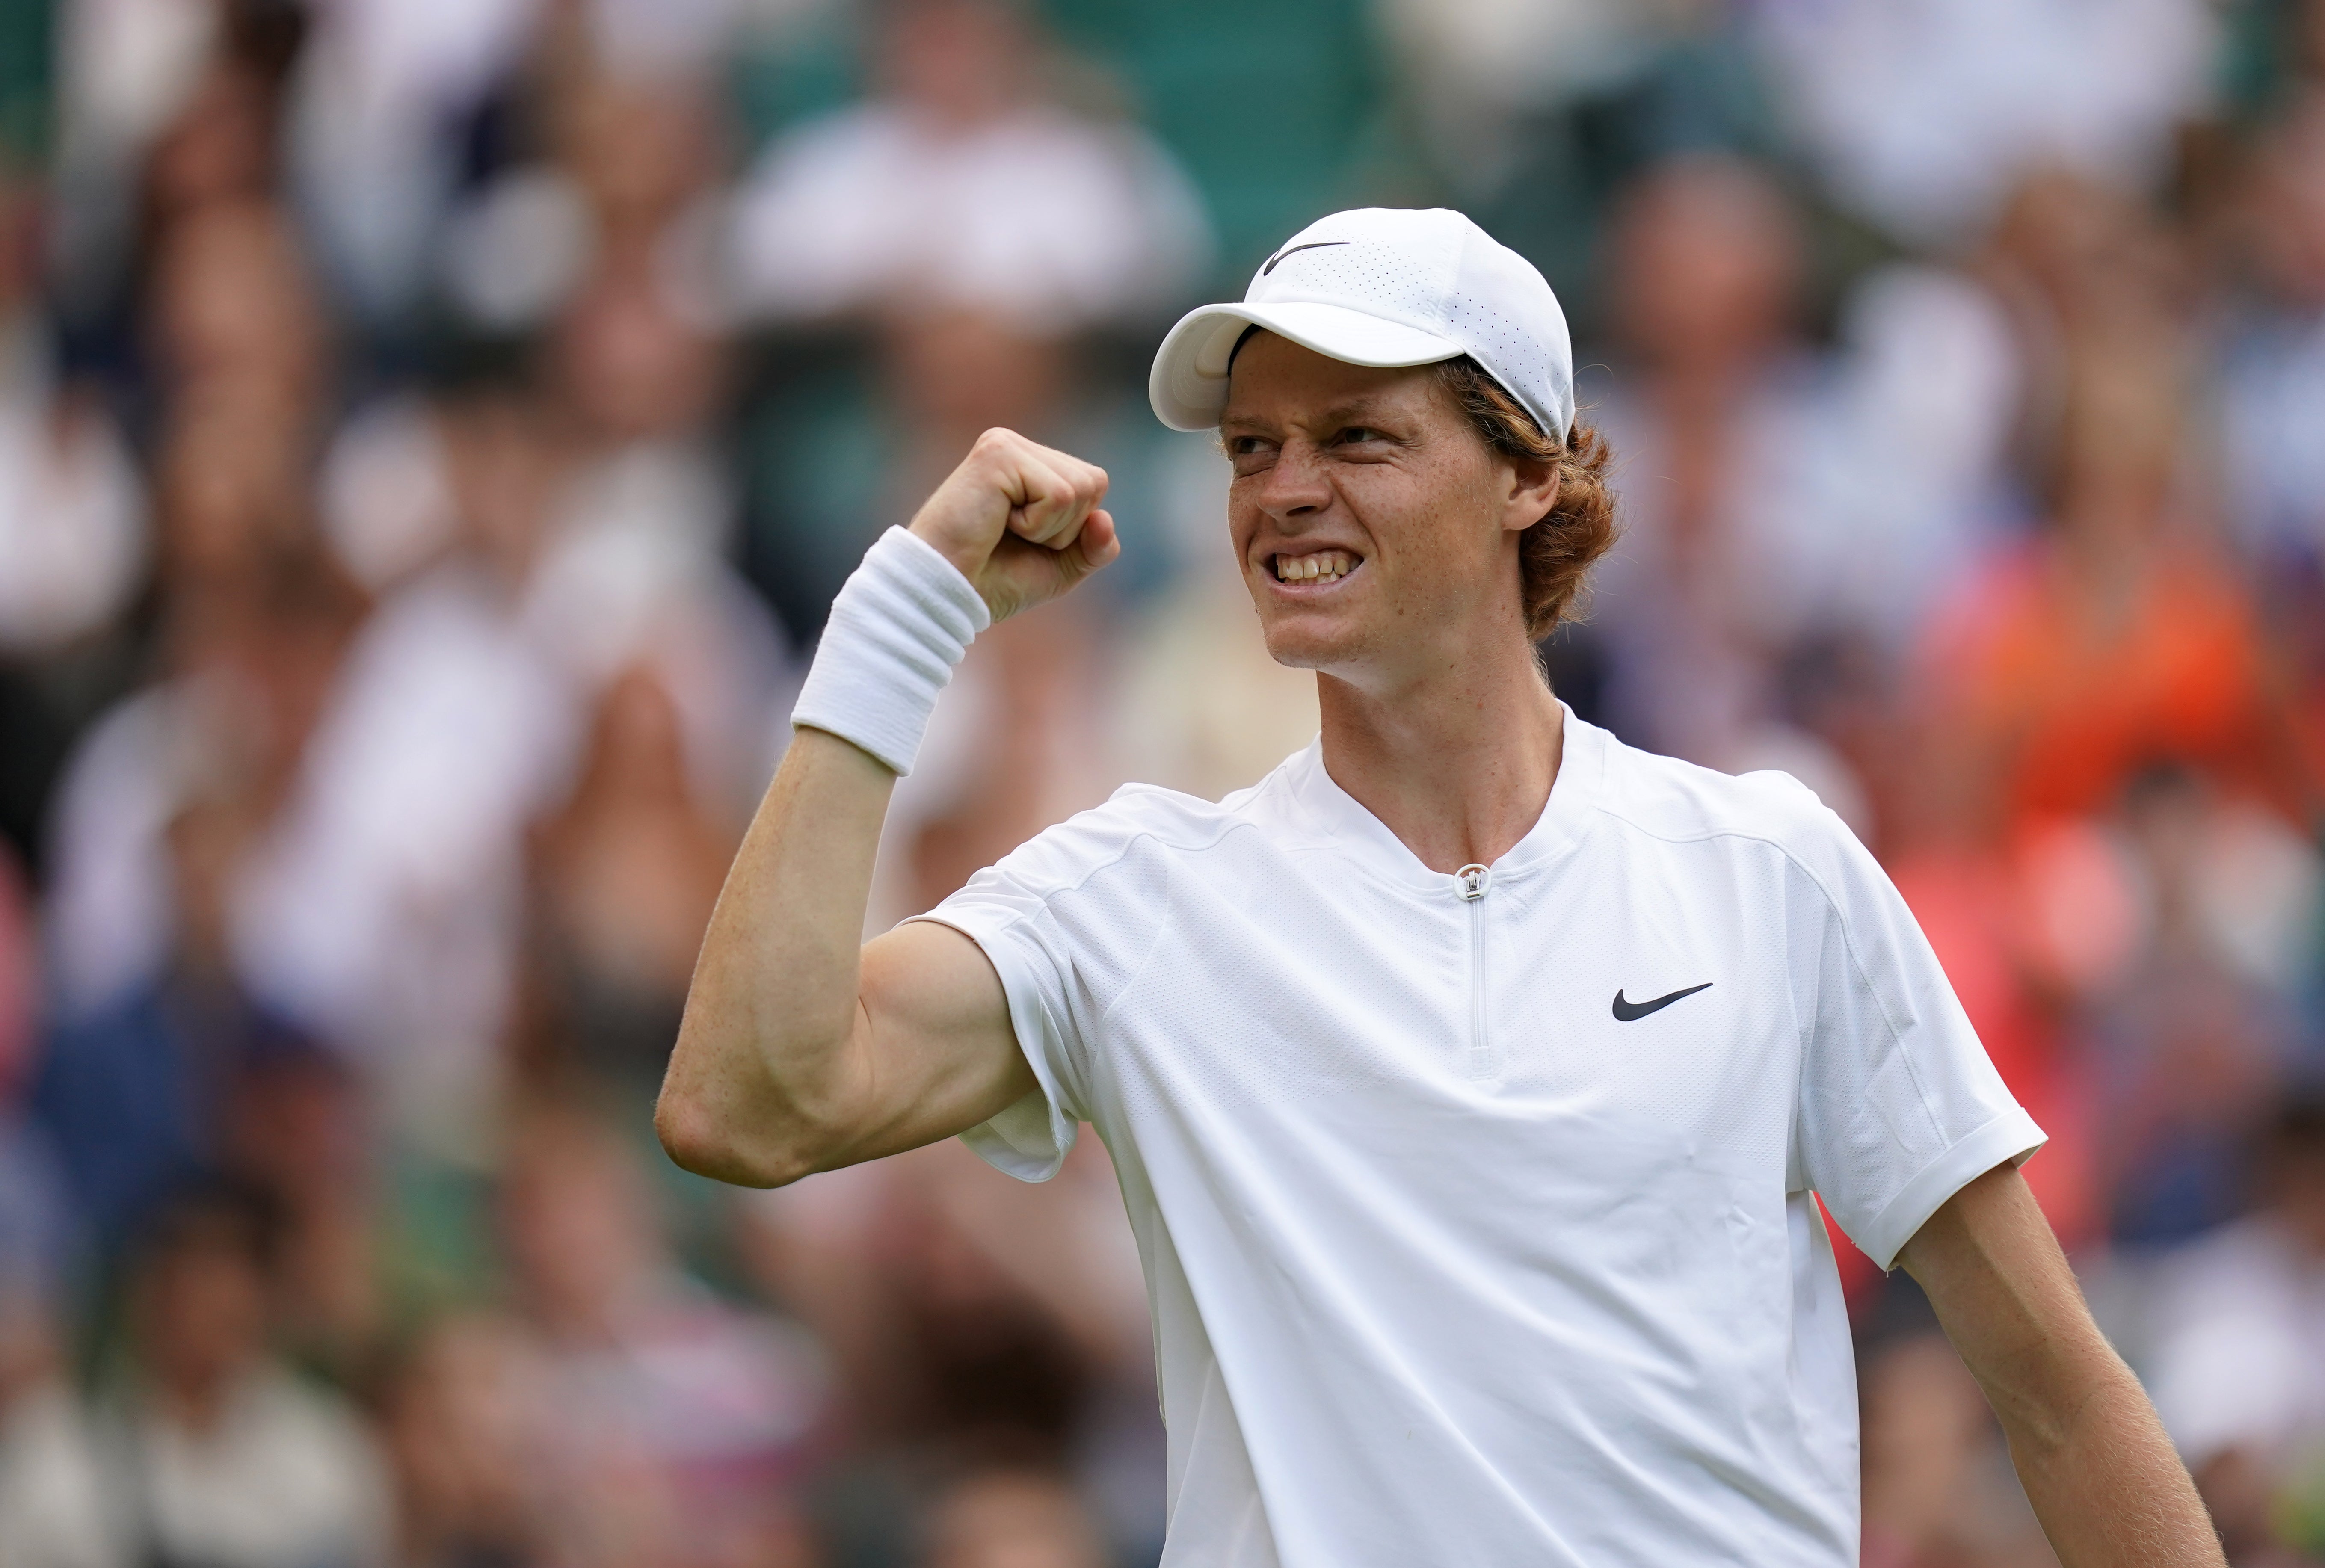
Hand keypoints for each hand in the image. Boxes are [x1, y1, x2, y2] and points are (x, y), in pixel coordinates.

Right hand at [909, 428, 1118, 621]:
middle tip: (1014, 537)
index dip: (1075, 528)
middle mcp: (1018, 447)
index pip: (1093, 484)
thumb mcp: (1061, 567)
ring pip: (1079, 488)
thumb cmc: (994, 581)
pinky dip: (1036, 525)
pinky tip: (998, 523)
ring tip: (1005, 530)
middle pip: (1093, 482)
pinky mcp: (998, 454)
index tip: (1027, 541)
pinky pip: (1058, 495)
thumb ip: (1095, 546)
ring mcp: (1006, 446)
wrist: (947, 594)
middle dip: (1065, 528)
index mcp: (1030, 463)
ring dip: (1049, 528)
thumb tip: (1104, 518)